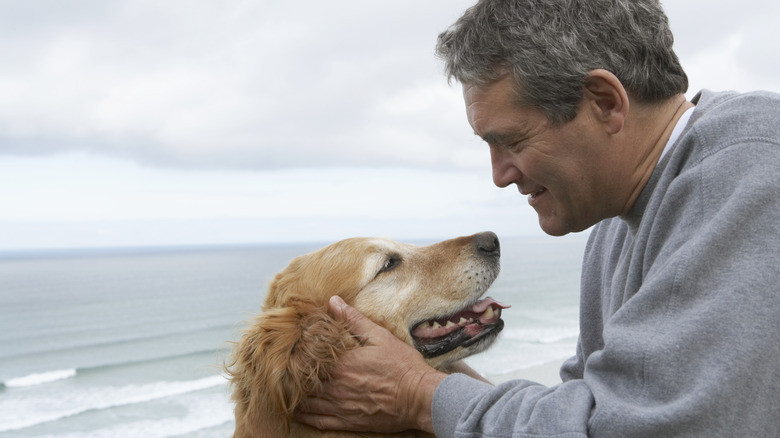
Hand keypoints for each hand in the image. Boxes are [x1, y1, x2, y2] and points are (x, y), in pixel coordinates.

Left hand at [295, 296, 446, 433]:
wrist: (419, 397)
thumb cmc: (401, 366)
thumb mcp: (379, 336)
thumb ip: (354, 320)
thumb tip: (334, 302)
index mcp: (341, 364)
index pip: (308, 359)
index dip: (296, 356)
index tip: (289, 351)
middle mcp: (335, 386)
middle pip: (303, 383)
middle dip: (292, 378)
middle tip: (282, 372)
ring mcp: (340, 406)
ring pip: (307, 404)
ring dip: (295, 397)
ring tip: (286, 391)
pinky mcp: (348, 421)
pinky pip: (319, 421)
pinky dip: (306, 417)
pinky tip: (298, 412)